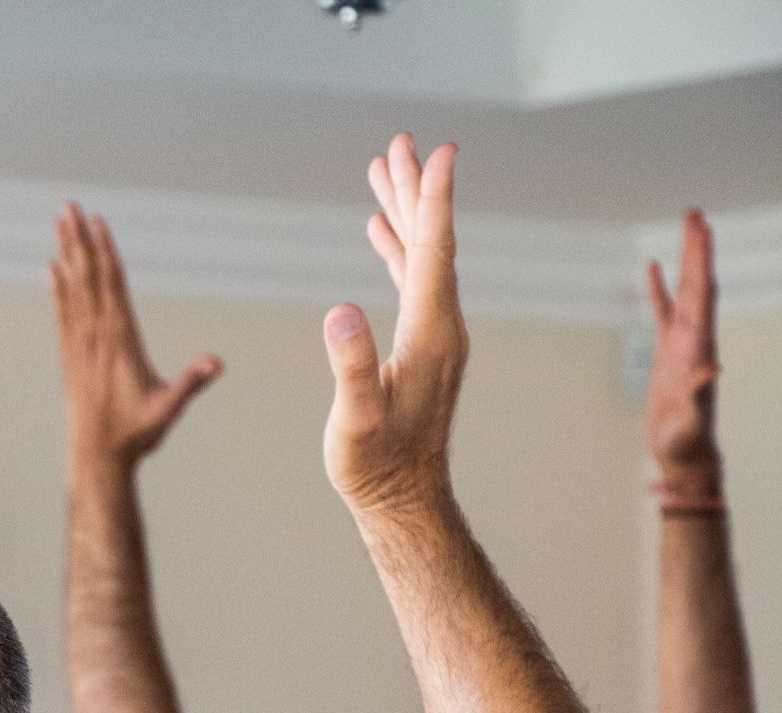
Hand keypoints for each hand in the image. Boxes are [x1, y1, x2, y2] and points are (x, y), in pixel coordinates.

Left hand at [51, 202, 221, 473]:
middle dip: (79, 240)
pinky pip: (63, 312)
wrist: (96, 458)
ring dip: (66, 253)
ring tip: (60, 221)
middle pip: (87, 277)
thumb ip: (190, 383)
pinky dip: (58, 288)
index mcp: (119, 341)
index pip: (112, 286)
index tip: (97, 222)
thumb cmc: (134, 434)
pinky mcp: (70, 356)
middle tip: (68, 204)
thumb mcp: (167, 409)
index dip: (105, 253)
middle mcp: (95, 336)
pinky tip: (52, 268)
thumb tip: (215, 363)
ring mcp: (79, 344)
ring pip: (72, 288)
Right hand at [322, 135, 468, 517]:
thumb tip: (341, 311)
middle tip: (400, 142)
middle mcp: (440, 327)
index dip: (432, 201)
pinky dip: (398, 248)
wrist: (402, 501)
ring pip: (421, 257)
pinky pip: (413, 281)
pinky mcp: (421, 347)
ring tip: (385, 172)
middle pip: (429, 243)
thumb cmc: (375, 466)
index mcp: (429, 334)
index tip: (438, 152)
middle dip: (414, 190)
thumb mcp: (356, 420)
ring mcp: (434, 336)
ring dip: (404, 213)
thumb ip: (352, 366)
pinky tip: (381, 234)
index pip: (432, 253)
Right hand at [644, 211, 719, 486]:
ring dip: (685, 259)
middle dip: (697, 248)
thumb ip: (701, 393)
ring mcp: (682, 343)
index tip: (702, 230)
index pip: (703, 294)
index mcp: (699, 346)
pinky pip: (662, 311)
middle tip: (694, 214)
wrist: (684, 453)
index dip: (702, 262)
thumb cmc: (687, 441)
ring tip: (686, 228)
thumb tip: (711, 367)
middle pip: (698, 283)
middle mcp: (695, 338)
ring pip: (685, 290)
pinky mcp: (667, 352)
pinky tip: (652, 268)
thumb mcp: (694, 420)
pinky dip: (658, 288)